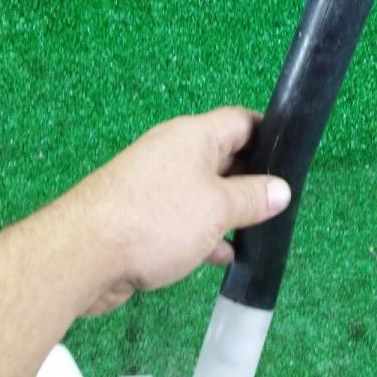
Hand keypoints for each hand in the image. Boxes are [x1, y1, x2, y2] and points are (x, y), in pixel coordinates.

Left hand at [64, 107, 290, 315]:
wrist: (84, 254)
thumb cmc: (156, 218)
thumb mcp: (218, 208)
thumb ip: (253, 197)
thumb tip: (281, 189)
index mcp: (194, 135)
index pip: (242, 121)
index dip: (270, 135)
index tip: (291, 158)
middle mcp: (173, 152)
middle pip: (224, 156)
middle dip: (251, 180)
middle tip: (278, 204)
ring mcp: (154, 183)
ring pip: (203, 191)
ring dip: (227, 211)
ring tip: (255, 234)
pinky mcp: (141, 215)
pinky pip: (182, 216)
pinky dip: (203, 232)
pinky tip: (219, 255)